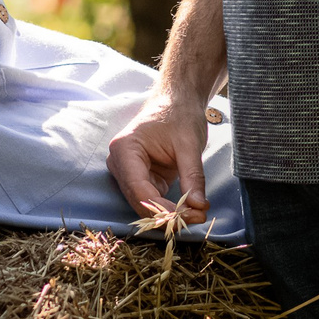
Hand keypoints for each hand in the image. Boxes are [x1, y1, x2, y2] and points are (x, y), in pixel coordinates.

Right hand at [108, 94, 211, 225]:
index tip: (187, 217)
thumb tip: (198, 207)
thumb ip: (193, 177)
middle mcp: (120, 163)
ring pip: (145, 204)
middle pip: (139, 200)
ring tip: (197, 214)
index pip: (138, 189)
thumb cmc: (180, 115)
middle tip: (198, 218)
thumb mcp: (190, 145)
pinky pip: (152, 199)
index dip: (161, 208)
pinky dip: (170, 207)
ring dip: (169, 214)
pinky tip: (190, 209)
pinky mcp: (141, 178)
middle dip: (168, 214)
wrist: (177, 101)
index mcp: (125, 149)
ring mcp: (128, 172)